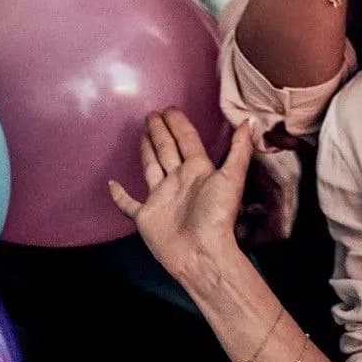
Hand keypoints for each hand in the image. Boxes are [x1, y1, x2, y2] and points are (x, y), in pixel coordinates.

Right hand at [109, 111, 254, 285]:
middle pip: (166, 149)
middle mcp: (178, 180)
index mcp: (197, 170)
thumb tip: (248, 122)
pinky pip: (128, 203)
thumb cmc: (217, 216)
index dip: (178, 124)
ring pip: (151, 167)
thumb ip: (239, 150)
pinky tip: (112, 183)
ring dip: (146, 150)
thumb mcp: (232, 178)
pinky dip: (120, 195)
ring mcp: (160, 197)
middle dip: (160, 131)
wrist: (202, 253)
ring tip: (142, 133)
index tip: (169, 108)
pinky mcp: (145, 216)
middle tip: (152, 114)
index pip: (186, 140)